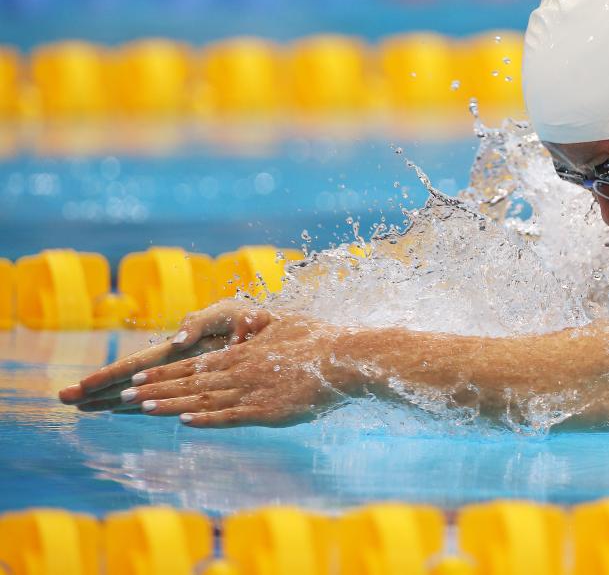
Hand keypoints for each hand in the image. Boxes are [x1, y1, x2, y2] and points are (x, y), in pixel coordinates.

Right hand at [59, 299, 272, 411]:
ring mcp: (184, 372)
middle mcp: (176, 360)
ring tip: (80, 408)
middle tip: (64, 400)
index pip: (138, 363)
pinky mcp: (198, 381)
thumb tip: (176, 340)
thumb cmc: (251, 319)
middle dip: (99, 388)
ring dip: (111, 398)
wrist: (275, 331)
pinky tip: (120, 411)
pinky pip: (164, 396)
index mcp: (180, 344)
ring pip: (142, 388)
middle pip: (130, 377)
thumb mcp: (229, 313)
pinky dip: (140, 404)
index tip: (82, 386)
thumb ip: (202, 323)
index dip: (110, 375)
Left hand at [114, 315, 352, 427]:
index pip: (195, 364)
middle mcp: (242, 371)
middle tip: (124, 395)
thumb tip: (249, 325)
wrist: (346, 359)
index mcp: (244, 353)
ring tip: (140, 407)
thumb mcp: (286, 326)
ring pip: (203, 398)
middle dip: (156, 389)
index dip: (165, 372)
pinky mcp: (268, 411)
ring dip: (170, 404)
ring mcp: (253, 391)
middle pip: (190, 382)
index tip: (139, 377)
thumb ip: (262, 330)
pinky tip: (185, 421)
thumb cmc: (320, 340)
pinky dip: (206, 418)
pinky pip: (231, 415)